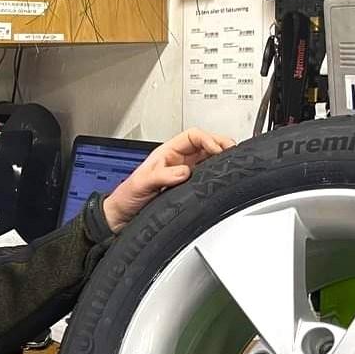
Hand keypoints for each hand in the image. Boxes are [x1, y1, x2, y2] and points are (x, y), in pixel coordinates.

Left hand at [103, 128, 235, 232]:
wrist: (122, 217)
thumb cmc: (126, 197)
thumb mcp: (141, 184)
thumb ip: (162, 176)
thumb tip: (184, 172)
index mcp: (166, 153)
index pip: (193, 136)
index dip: (207, 139)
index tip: (217, 150)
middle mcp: (177, 161)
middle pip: (205, 144)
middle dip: (220, 144)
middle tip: (233, 152)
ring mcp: (182, 173)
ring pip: (208, 158)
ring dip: (221, 158)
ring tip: (232, 162)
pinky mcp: (186, 187)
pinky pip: (206, 175)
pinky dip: (216, 173)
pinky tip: (221, 178)